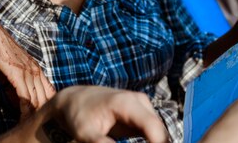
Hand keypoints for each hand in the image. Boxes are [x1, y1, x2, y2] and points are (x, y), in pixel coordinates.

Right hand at [0, 12, 55, 118]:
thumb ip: (15, 83)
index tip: (44, 117)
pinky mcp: (17, 72)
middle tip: (39, 125)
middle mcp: (35, 69)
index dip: (47, 105)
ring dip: (34, 115)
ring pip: (36, 98)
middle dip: (42, 113)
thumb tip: (16, 99)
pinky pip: (25, 95)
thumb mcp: (9, 69)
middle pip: (45, 97)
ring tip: (31, 126)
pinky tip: (24, 118)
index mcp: (35, 68)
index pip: (48, 91)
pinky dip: (25, 109)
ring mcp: (27, 70)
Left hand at [51, 86, 168, 142]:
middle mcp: (139, 101)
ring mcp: (143, 106)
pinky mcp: (142, 114)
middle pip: (160, 131)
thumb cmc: (79, 115)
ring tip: (127, 142)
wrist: (76, 100)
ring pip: (160, 133)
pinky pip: (154, 132)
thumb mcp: (86, 133)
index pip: (153, 127)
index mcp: (126, 103)